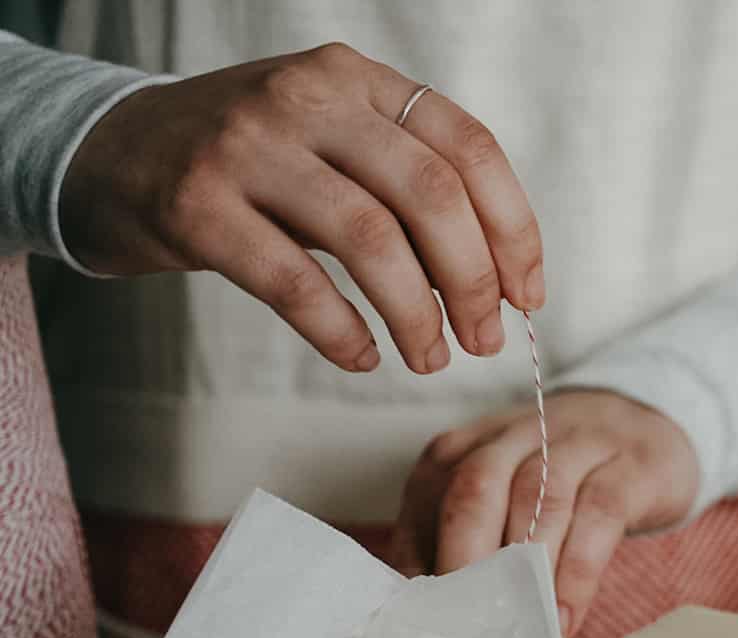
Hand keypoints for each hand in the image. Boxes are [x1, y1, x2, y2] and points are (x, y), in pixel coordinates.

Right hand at [59, 43, 542, 374]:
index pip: (469, 147)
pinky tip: (361, 356)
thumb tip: (502, 281)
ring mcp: (248, 145)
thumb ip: (409, 188)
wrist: (107, 151)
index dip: (513, 228)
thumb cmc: (250, 165)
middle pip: (431, 195)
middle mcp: (307, 97)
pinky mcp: (196, 205)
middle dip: (474, 281)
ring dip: (416, 315)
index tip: (529, 295)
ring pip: (371, 240)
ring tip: (429, 359)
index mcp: (358, 78)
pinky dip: (340, 331)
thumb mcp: (333, 143)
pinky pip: (292, 281)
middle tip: (485, 340)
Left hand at [392, 390, 699, 636]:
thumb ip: (459, 543)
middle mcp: (517, 436)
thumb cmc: (560, 482)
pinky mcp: (630, 467)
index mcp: (469, 447)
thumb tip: (423, 615)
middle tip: (464, 624)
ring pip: (538, 497)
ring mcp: (577, 445)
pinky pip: (599, 513)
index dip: (421, 557)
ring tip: (517, 627)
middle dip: (464, 558)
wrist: (645, 426)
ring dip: (524, 570)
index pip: (430, 495)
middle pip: (477, 486)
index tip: (424, 618)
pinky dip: (577, 570)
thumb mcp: (502, 501)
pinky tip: (566, 613)